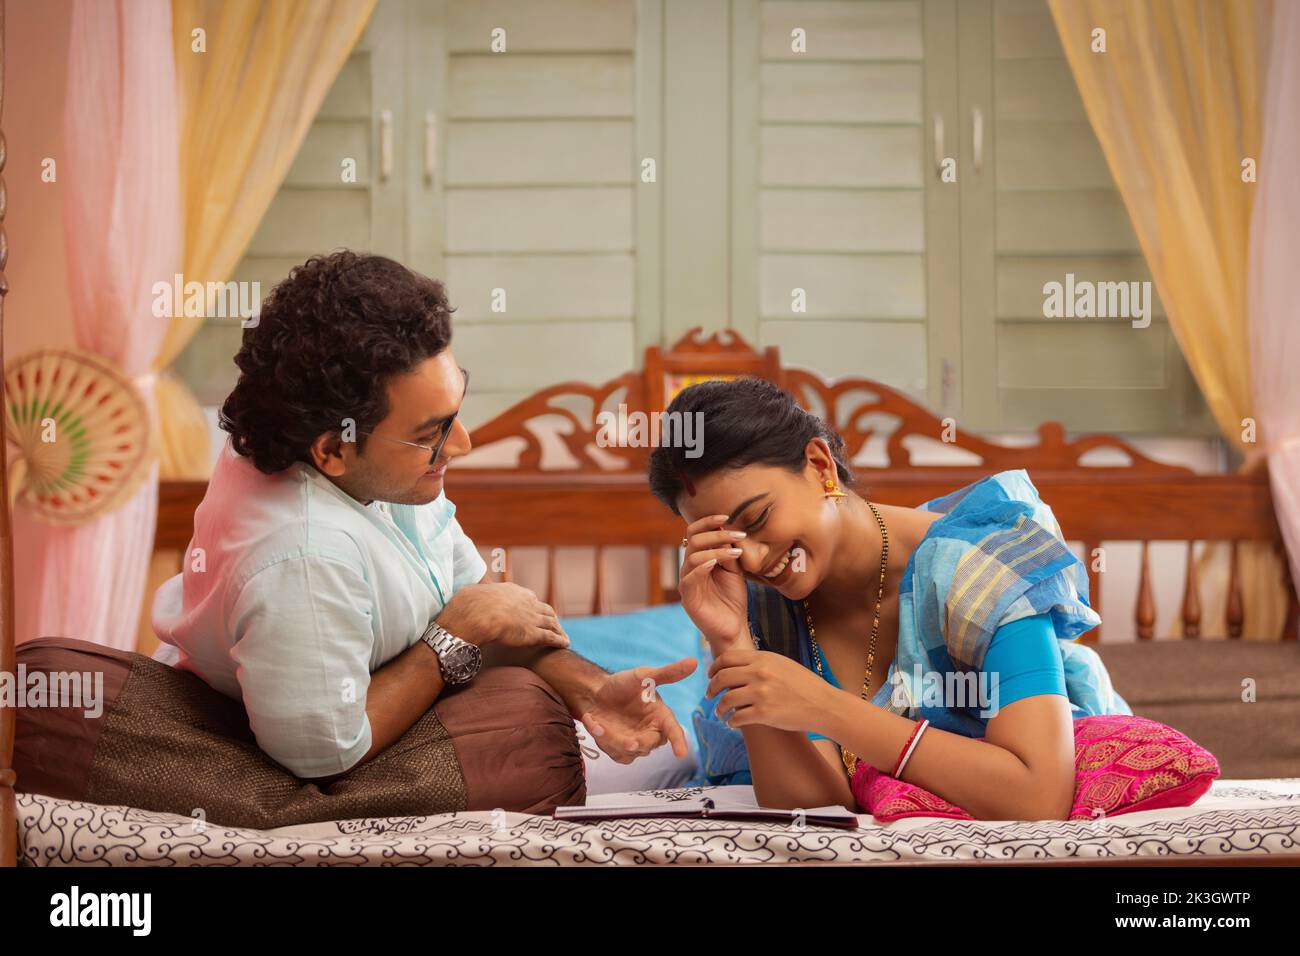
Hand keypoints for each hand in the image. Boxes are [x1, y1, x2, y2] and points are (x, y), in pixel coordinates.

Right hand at [435, 582, 569, 650]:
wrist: (477, 616)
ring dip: (558, 628)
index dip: (532, 603)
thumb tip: (465, 596)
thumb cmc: (467, 606)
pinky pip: (551, 636)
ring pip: (551, 622)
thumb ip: (473, 596)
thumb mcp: (470, 594)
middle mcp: (526, 602)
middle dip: (549, 615)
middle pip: (543, 608)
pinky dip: (559, 640)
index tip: (533, 608)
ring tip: (563, 634)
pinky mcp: (534, 633)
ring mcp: (532, 617)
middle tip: (554, 622)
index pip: (527, 596)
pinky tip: (565, 643)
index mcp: (511, 591)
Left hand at [579, 658, 696, 762]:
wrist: (595, 692)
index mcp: (661, 716)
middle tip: (627, 741)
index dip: (678, 742)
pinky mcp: (616, 749)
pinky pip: (612, 753)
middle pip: (648, 745)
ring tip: (597, 723)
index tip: (681, 754)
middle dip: (636, 744)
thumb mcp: (644, 675)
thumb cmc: (623, 683)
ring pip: (628, 752)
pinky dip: (600, 739)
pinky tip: (593, 722)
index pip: (673, 730)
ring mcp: (633, 742)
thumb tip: (694, 661)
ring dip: (611, 740)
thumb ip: (668, 673)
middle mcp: (650, 732)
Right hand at [678, 513, 749, 655]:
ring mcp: (687, 582)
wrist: (733, 627)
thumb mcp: (734, 570)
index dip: (708, 521)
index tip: (727, 516)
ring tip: (736, 552)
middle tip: (738, 535)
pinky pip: (690, 578)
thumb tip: (728, 530)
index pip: (695, 533)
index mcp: (699, 559)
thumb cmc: (733, 599)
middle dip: (716, 534)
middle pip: (693, 540)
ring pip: (693, 556)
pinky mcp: (688, 597)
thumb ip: (729, 552)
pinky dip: (702, 567)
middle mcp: (689, 568)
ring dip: (716, 550)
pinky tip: (716, 564)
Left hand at [705, 646, 835, 734]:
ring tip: (720, 712)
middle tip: (709, 695)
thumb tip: (736, 666)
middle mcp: (759, 673)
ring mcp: (761, 693)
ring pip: (726, 700)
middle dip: (711, 687)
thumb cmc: (804, 685)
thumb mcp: (781, 664)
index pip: (726, 658)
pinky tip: (732, 723)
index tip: (711, 676)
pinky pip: (737, 718)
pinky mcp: (765, 713)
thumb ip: (759, 663)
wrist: (824, 704)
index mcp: (762, 658)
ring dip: (719, 707)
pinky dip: (731, 721)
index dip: (714, 668)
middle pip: (721, 677)